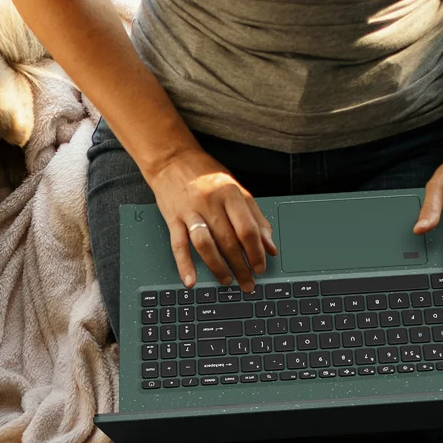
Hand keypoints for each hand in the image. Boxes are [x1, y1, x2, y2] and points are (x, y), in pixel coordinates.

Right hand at [146, 149, 276, 290]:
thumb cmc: (206, 175)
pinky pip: (179, 245)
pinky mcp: (173, 218)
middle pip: (228, 241)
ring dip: (217, 267)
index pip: (247, 229)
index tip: (261, 267)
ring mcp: (190, 211)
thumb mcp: (236, 190)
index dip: (256, 252)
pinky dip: (185, 265)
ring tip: (227, 281)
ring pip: (205, 245)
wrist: (172, 159)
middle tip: (247, 283)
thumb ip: (255, 217)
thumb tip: (270, 247)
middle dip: (240, 266)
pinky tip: (191, 280)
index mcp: (230, 193)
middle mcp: (210, 202)